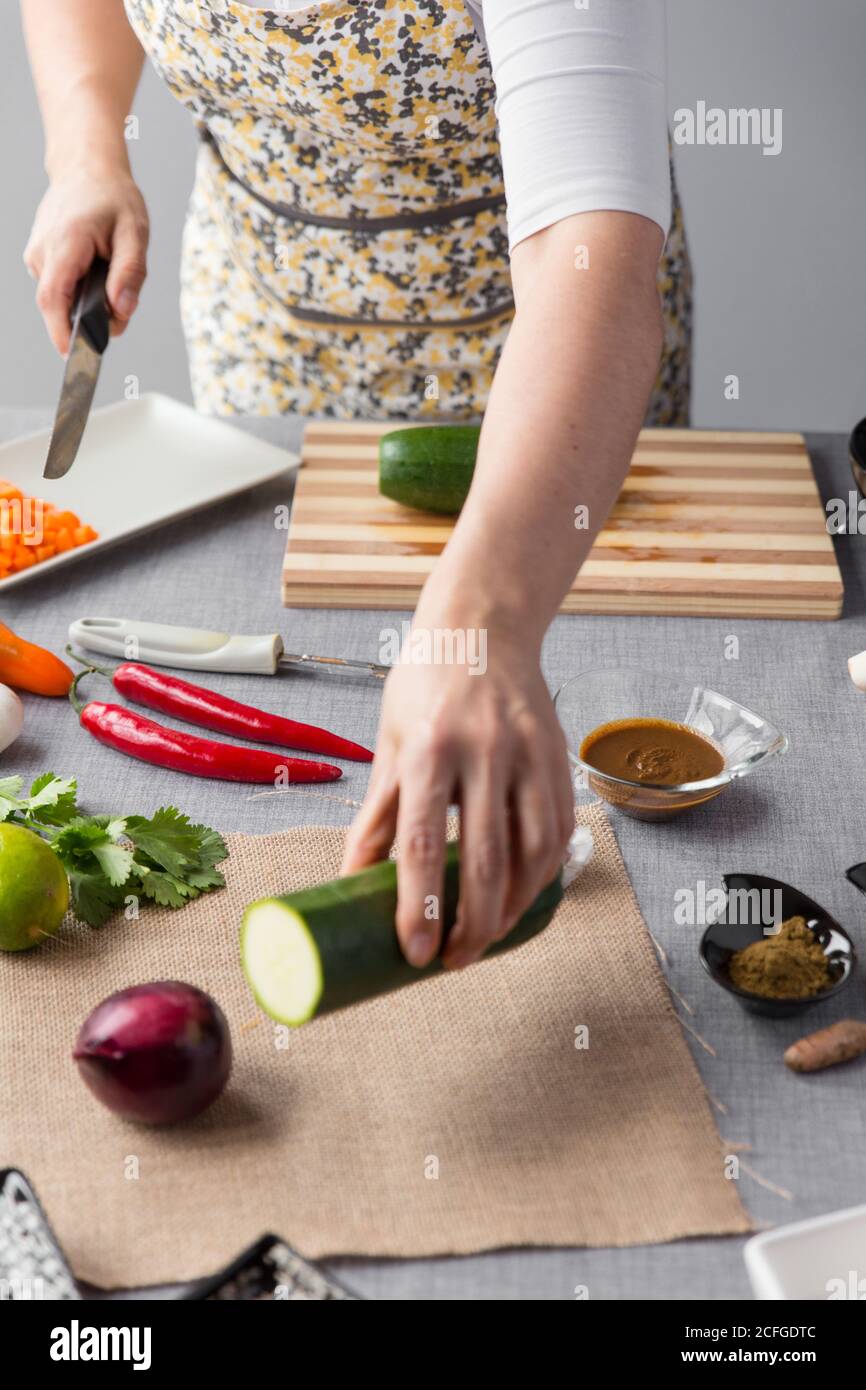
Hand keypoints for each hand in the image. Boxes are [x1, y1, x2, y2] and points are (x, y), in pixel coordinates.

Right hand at [24, 166, 148, 353]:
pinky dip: (77, 291)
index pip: (53, 298)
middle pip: (56, 304)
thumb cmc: (112, 197)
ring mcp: (37, 254)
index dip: (60, 331)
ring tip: (108, 282)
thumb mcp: (135, 233)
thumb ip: (130, 274)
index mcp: (66, 242)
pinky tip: (94, 273)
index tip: (71, 355)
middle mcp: (43, 250)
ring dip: (83, 303)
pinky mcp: (39, 258)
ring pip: (57, 298)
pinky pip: (57, 287)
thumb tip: (122, 310)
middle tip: (116, 315)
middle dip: (84, 321)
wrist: (87, 169)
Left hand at [341, 624, 573, 969]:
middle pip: (482, 858)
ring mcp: (529, 753)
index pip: (420, 842)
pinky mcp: (560, 758)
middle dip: (471, 923)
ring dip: (512, 907)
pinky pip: (558, 832)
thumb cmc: (426, 686)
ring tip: (487, 937)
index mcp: (429, 747)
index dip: (418, 906)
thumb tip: (353, 882)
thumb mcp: (391, 744)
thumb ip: (378, 815)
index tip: (416, 953)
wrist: (483, 626)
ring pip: (531, 852)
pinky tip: (523, 897)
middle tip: (455, 961)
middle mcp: (483, 750)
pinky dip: (544, 875)